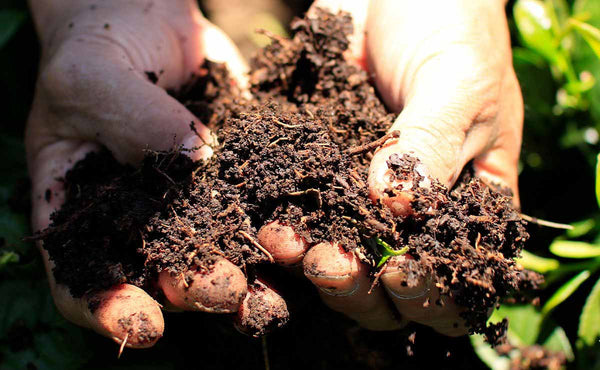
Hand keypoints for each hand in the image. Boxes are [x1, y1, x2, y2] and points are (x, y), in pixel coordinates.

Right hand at [27, 0, 249, 347]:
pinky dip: (276, 224)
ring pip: (214, 249)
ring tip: (271, 286)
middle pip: (158, 272)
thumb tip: (194, 159)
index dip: (109, 308)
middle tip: (226, 290)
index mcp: (81, 205)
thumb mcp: (91, 75)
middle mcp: (137, 214)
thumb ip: (130, 118)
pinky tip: (299, 233)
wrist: (146, 15)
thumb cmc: (97, 41)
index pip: (81, 277)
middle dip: (193, 289)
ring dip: (243, 274)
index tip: (145, 323)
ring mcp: (188, 197)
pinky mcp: (233, 174)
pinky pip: (254, 204)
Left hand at [260, 0, 522, 334]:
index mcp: (468, 206)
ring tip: (283, 240)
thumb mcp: (457, 81)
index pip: (455, 279)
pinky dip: (280, 227)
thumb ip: (431, 144)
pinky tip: (264, 218)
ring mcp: (361, 202)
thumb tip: (393, 207)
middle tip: (328, 262)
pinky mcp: (318, 179)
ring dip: (311, 264)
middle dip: (359, 288)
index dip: (430, 294)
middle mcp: (413, 217)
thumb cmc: (449, 27)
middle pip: (390, 290)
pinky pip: (299, 216)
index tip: (398, 273)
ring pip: (338, 263)